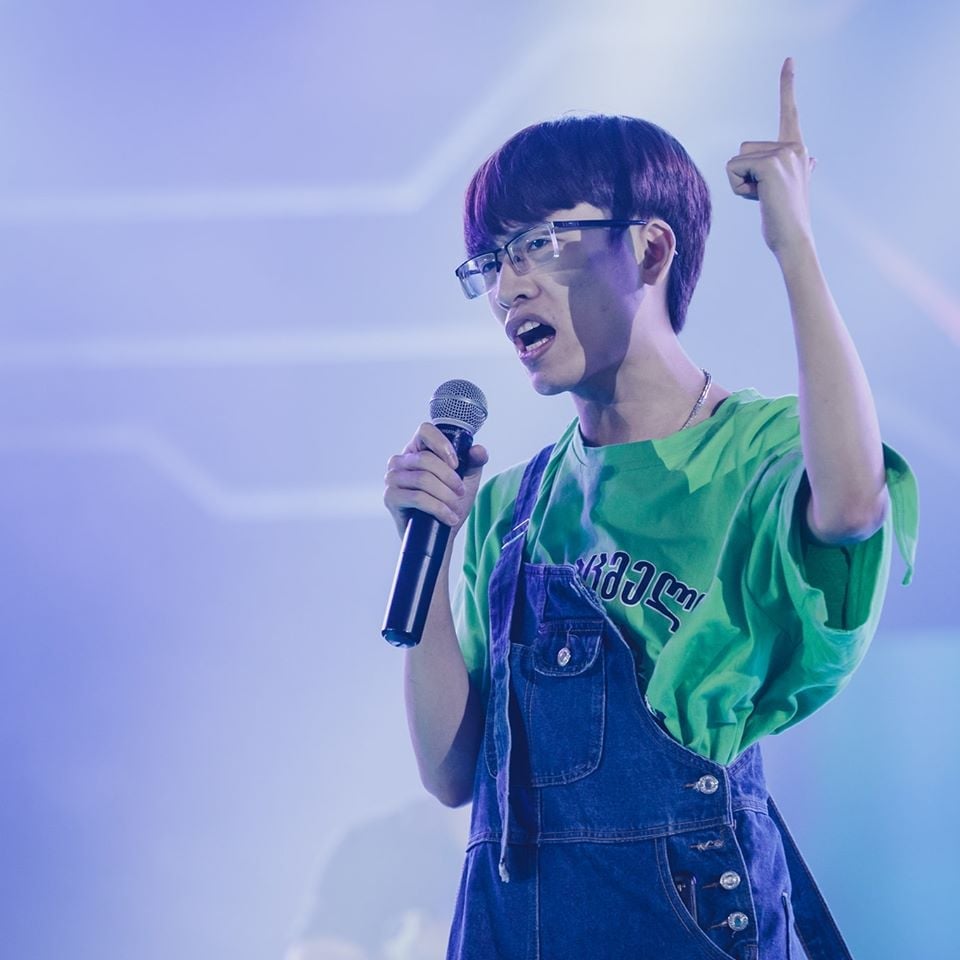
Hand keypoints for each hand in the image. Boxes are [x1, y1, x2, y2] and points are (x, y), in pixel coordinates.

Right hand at [383, 422, 487, 538]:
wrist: (440, 534)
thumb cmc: (450, 502)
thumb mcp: (467, 479)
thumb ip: (474, 462)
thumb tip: (478, 450)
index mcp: (417, 449)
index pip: (425, 430)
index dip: (442, 444)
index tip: (456, 464)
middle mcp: (400, 460)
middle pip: (426, 459)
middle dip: (449, 478)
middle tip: (460, 492)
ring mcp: (392, 478)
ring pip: (422, 479)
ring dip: (445, 495)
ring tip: (455, 507)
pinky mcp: (390, 497)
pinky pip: (416, 498)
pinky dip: (437, 508)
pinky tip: (448, 517)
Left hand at [726, 57, 815, 256]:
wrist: (795, 241)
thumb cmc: (786, 220)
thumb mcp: (795, 188)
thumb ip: (799, 168)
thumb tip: (811, 158)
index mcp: (797, 150)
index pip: (790, 110)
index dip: (787, 84)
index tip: (789, 59)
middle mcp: (794, 147)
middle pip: (744, 148)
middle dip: (744, 175)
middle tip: (765, 196)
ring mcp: (784, 155)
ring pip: (737, 159)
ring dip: (740, 182)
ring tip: (763, 198)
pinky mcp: (771, 165)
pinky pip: (733, 170)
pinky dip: (738, 188)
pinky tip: (759, 200)